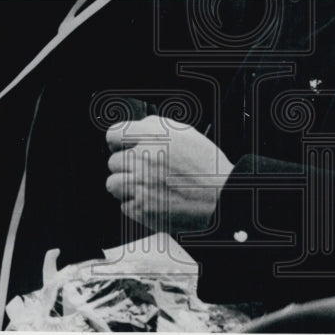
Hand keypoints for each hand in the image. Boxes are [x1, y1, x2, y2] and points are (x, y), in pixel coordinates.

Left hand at [105, 116, 233, 233]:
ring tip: (147, 187)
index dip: (117, 142)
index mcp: (153, 136)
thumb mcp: (184, 133)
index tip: (122, 148)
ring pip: (113, 184)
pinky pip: (124, 206)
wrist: (222, 197)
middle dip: (126, 167)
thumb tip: (134, 129)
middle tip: (145, 172)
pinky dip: (136, 205)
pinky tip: (155, 200)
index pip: (114, 134)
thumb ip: (154, 126)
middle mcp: (143, 158)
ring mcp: (140, 185)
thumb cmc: (207, 166)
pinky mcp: (141, 209)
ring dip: (126, 186)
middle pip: (113, 162)